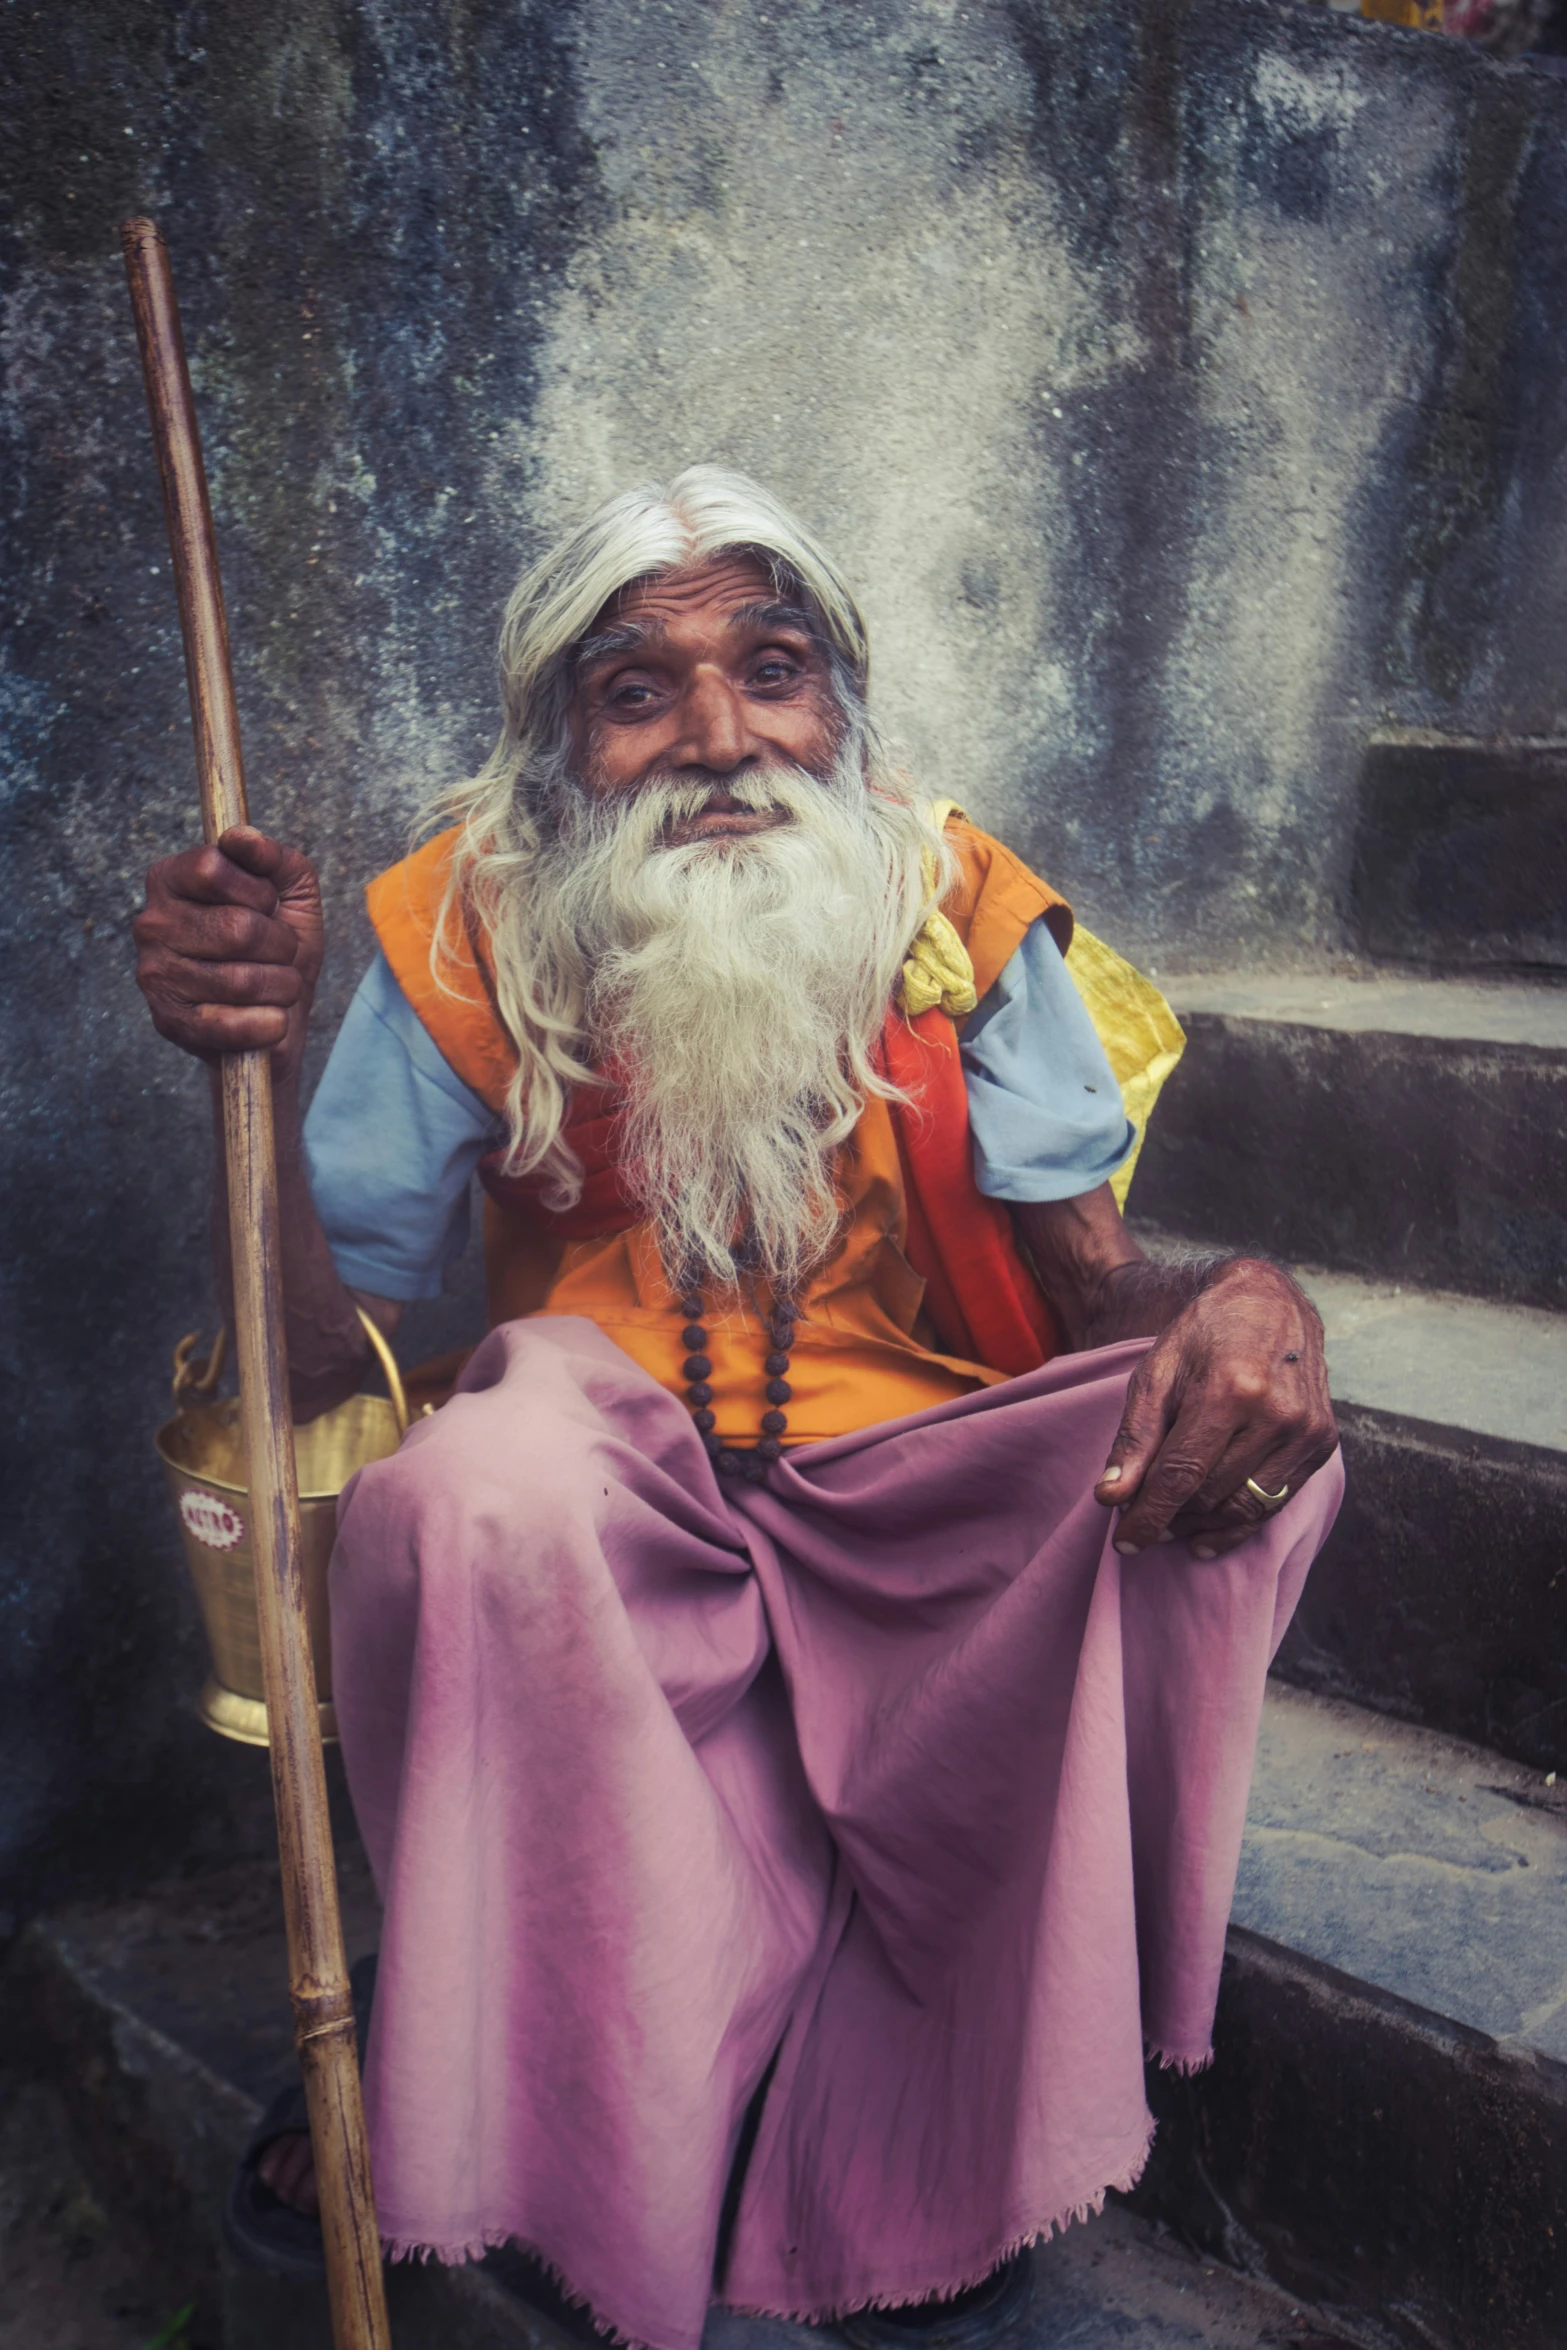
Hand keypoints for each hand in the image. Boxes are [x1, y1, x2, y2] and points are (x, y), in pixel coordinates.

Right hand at [133, 827, 322, 1087]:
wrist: (278, 1018)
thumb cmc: (279, 949)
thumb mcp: (291, 893)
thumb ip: (273, 858)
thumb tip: (241, 838)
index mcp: (171, 880)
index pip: (212, 867)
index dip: (258, 891)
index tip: (267, 906)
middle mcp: (151, 923)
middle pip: (237, 928)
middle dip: (281, 945)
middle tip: (280, 954)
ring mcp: (155, 974)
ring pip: (243, 980)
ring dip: (282, 986)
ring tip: (276, 986)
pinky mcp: (169, 1022)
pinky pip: (233, 1024)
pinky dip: (269, 1024)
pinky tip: (270, 1019)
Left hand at [1094, 1259, 1336, 1558]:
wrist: (1269, 1302)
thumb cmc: (1204, 1336)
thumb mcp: (1157, 1373)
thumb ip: (1136, 1437)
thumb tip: (1111, 1497)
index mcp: (1230, 1389)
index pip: (1181, 1474)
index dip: (1148, 1514)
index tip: (1124, 1540)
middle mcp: (1276, 1413)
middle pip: (1210, 1493)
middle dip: (1169, 1517)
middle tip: (1140, 1520)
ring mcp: (1306, 1430)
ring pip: (1244, 1507)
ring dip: (1201, 1525)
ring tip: (1170, 1525)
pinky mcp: (1322, 1442)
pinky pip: (1275, 1502)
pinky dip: (1238, 1524)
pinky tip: (1206, 1534)